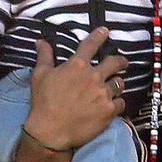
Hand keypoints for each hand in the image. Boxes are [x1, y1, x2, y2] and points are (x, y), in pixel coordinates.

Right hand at [23, 27, 128, 149]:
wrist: (51, 131)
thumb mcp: (40, 76)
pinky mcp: (109, 110)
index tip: (105, 31)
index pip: (91, 45)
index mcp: (77, 65)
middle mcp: (93, 76)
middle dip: (121, 61)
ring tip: (114, 88)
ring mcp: (103, 93)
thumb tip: (41, 41)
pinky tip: (112, 106)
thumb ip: (44, 56)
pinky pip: (121, 102)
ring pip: (119, 83)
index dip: (99, 36)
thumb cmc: (43, 102)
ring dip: (117, 84)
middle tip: (122, 63)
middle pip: (115, 62)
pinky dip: (117, 103)